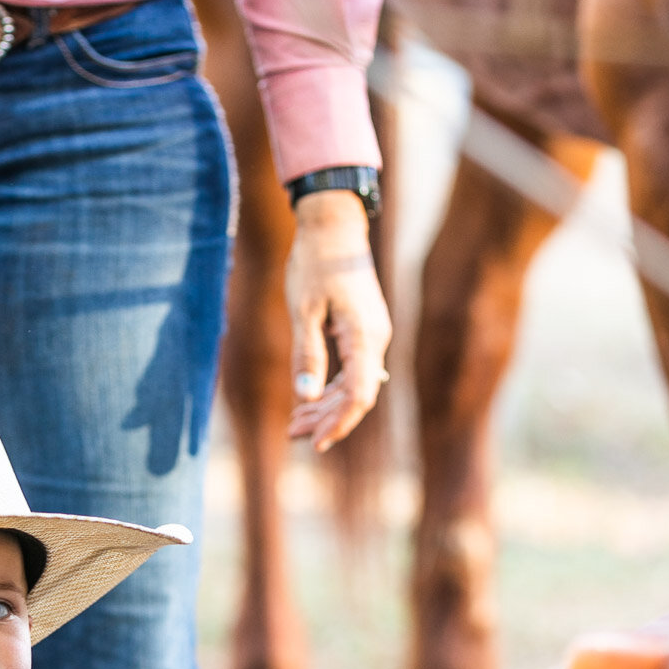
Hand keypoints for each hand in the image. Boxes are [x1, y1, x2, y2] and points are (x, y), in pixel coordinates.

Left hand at [284, 188, 391, 451]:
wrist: (333, 226)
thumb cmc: (315, 263)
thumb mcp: (303, 310)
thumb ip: (306, 354)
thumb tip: (305, 397)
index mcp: (364, 337)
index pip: (358, 396)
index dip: (338, 423)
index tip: (316, 443)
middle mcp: (375, 340)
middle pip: (355, 396)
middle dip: (326, 420)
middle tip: (293, 435)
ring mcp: (371, 336)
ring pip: (352, 385)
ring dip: (325, 407)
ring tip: (294, 425)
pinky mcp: (362, 331)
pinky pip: (350, 370)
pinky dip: (329, 388)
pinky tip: (309, 402)